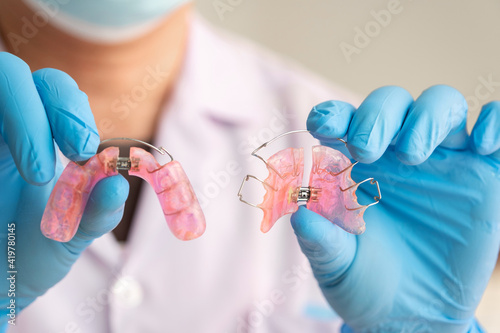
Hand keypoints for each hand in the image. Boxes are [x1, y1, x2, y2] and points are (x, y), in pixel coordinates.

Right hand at [0, 52, 128, 325]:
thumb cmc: (31, 252)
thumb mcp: (74, 234)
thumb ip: (98, 211)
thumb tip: (118, 183)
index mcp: (36, 136)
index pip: (53, 89)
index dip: (71, 107)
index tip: (85, 149)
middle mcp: (0, 129)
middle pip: (12, 73)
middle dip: (48, 105)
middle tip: (75, 152)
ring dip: (20, 117)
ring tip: (39, 174)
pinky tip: (3, 178)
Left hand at [292, 85, 499, 331]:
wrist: (411, 316)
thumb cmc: (364, 282)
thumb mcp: (336, 266)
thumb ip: (320, 241)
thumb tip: (301, 214)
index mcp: (356, 166)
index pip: (344, 123)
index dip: (333, 115)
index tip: (321, 125)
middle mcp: (397, 155)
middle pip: (393, 103)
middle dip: (378, 115)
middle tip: (366, 150)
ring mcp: (443, 162)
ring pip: (441, 104)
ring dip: (427, 117)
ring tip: (412, 154)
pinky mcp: (483, 177)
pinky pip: (495, 130)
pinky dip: (493, 122)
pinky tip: (481, 144)